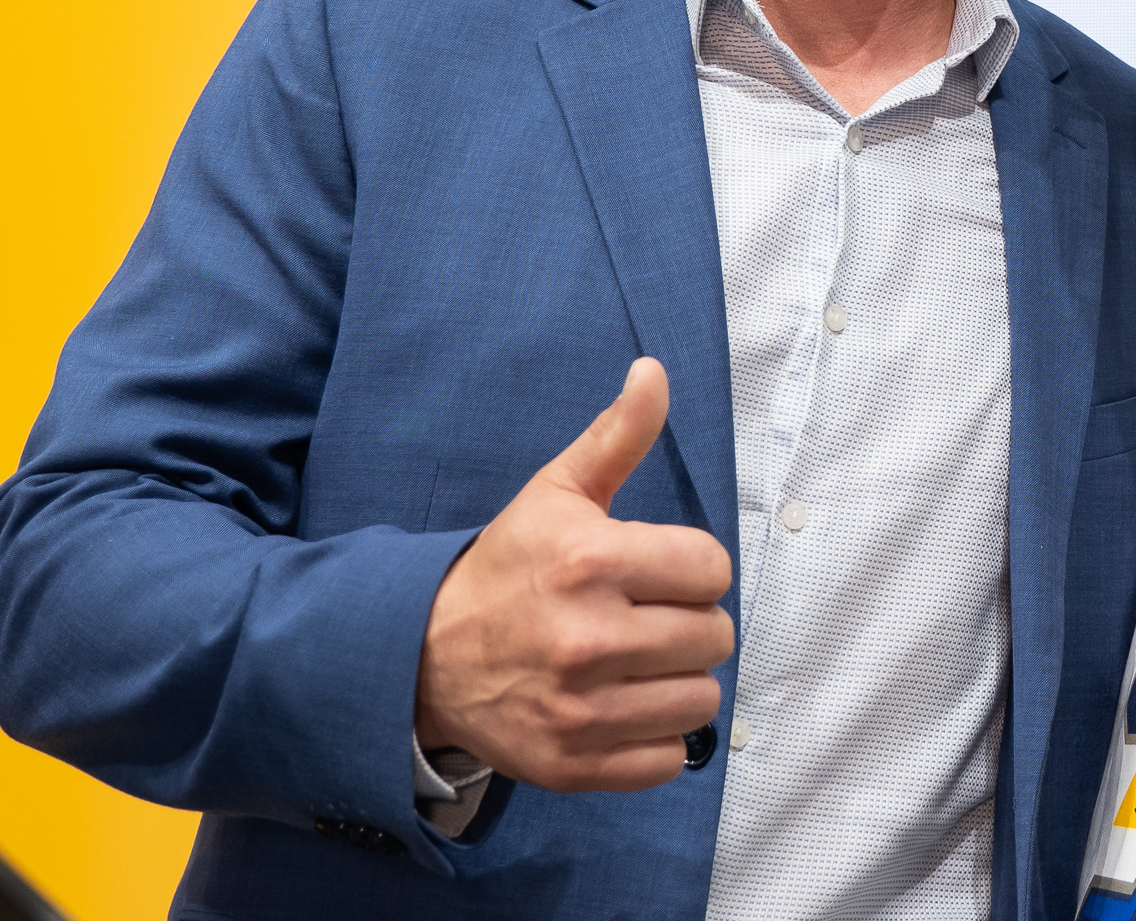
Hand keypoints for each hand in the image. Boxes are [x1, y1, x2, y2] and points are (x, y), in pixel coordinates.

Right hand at [414, 358, 734, 791]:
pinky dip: (656, 738)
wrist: (420, 655)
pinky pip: (667, 760)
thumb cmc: (505, 568)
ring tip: (638, 662)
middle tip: (648, 617)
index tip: (659, 570)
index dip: (693, 567)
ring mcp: (580, 709)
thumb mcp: (556, 492)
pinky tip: (623, 706)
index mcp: (592, 562)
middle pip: (715, 636)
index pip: (712, 569)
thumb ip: (617, 435)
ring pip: (700, 700)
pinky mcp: (572, 764)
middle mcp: (588, 639)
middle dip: (690, 623)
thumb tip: (654, 371)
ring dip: (679, 681)